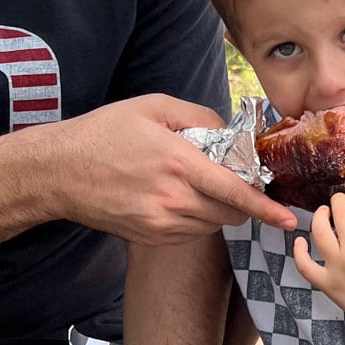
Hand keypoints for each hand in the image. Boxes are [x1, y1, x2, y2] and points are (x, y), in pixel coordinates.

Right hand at [50, 95, 296, 243]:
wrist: (58, 172)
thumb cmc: (104, 134)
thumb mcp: (153, 107)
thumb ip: (200, 116)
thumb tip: (230, 133)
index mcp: (179, 163)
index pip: (235, 192)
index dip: (265, 208)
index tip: (286, 218)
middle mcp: (173, 199)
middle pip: (230, 212)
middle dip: (241, 199)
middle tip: (228, 177)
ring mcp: (160, 223)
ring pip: (212, 224)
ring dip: (217, 208)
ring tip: (191, 183)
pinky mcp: (150, 238)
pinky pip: (190, 233)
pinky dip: (195, 218)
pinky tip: (175, 197)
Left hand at [292, 187, 344, 338]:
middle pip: (340, 213)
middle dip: (339, 201)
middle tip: (340, 201)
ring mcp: (337, 267)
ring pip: (319, 233)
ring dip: (319, 217)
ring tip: (323, 213)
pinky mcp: (326, 283)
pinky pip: (305, 266)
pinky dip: (298, 252)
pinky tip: (299, 241)